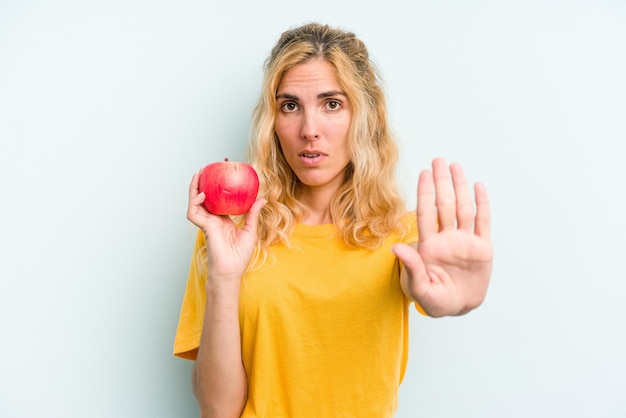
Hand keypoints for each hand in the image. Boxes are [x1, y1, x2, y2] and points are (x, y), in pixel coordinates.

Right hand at [187, 170, 265, 281]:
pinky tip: (202, 194)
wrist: (231, 270)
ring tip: (198, 175)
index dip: (219, 187)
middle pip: (204, 198)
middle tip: (208, 168)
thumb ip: (252, 214)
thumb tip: (261, 199)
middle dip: (204, 183)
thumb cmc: (240, 256)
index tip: (224, 173)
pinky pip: (194, 212)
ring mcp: (207, 223)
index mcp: (223, 220)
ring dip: (194, 188)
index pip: (219, 199)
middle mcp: (213, 220)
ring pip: (195, 202)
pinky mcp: (204, 228)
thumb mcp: (250, 231)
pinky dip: (195, 202)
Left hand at [392, 158, 492, 316]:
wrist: (458, 308)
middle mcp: (446, 239)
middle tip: (438, 160)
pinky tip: (478, 186)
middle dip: (441, 183)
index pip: (426, 214)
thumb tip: (396, 248)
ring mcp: (464, 242)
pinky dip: (482, 203)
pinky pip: (482, 222)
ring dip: (459, 187)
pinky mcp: (481, 248)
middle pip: (444, 205)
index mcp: (430, 246)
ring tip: (455, 166)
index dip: (425, 194)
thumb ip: (411, 268)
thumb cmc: (435, 300)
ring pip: (462, 208)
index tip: (423, 174)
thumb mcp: (420, 288)